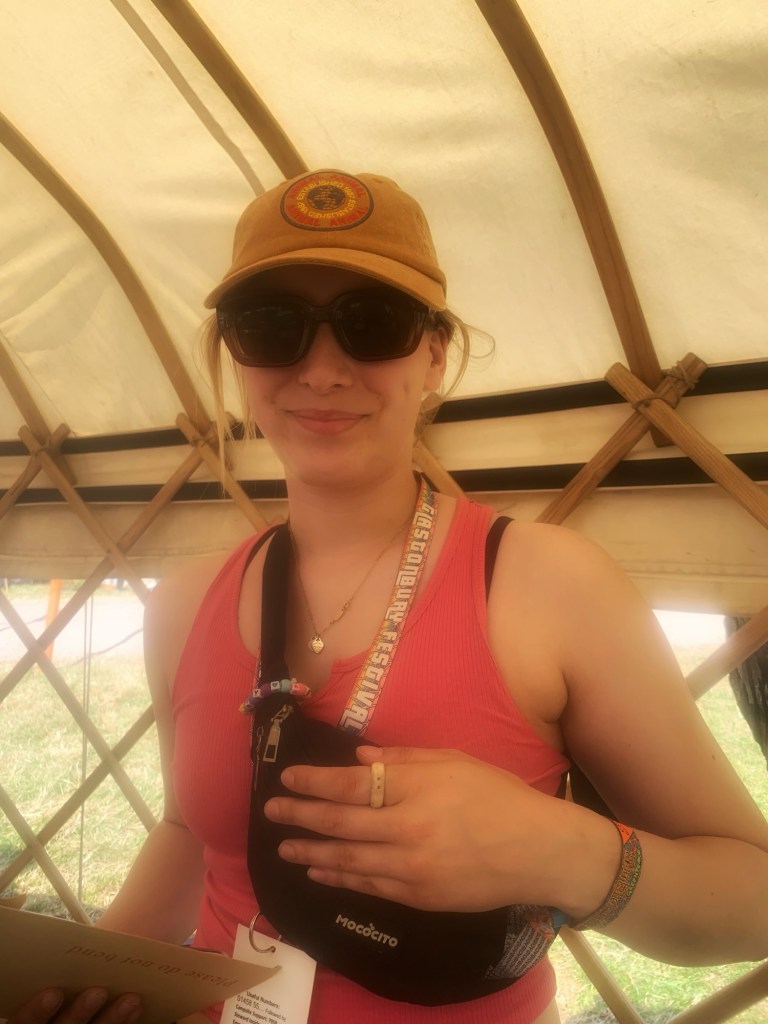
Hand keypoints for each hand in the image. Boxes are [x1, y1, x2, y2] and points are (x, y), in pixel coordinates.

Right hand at [8, 989, 140, 1023]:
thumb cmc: (61, 993)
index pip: (23, 1023)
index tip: (53, 992)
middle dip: (80, 1013)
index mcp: (32, 1022)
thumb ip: (56, 977)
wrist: (73, 1013)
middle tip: (98, 992)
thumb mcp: (49, 984)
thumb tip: (75, 948)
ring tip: (131, 999)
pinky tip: (137, 1008)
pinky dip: (123, 1023)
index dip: (36, 1010)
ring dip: (112, 1019)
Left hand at [263, 744, 573, 912]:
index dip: (315, 780)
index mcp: (418, 788)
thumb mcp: (455, 762)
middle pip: (341, 822)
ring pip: (348, 859)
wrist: (538, 851)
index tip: (288, 777)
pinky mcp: (420, 897)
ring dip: (312, 851)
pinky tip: (322, 871)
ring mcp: (412, 868)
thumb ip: (405, 760)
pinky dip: (341, 878)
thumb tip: (360, 759)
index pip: (352, 784)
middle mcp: (408, 828)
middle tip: (271, 811)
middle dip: (301, 815)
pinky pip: (370, 886)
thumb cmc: (499, 797)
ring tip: (285, 847)